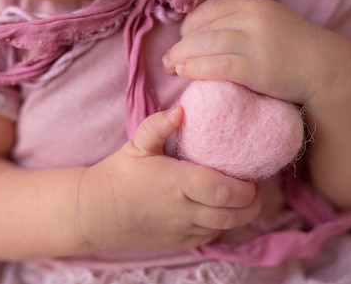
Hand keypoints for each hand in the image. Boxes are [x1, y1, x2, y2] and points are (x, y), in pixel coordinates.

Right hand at [78, 106, 261, 250]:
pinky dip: (222, 225)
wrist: (97, 211)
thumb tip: (181, 109)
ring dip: (241, 214)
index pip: (225, 190)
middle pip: (234, 213)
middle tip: (253, 185)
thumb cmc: (119, 174)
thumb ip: (159, 125)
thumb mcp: (136, 145)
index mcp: (178, 183)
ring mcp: (183, 230)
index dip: (246, 186)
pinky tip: (219, 209)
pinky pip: (211, 236)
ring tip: (242, 197)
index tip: (251, 173)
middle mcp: (184, 210)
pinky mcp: (180, 242)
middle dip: (252, 202)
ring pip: (226, 228)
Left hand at [162, 0, 342, 104]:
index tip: (182, 38)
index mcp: (255, 4)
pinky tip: (185, 73)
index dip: (190, 23)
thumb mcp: (271, 21)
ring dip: (181, 56)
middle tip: (168, 58)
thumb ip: (245, 21)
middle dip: (180, 44)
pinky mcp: (256, 68)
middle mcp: (253, 18)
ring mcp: (255, 43)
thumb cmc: (296, 48)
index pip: (211, 8)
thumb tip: (209, 31)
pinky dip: (196, 68)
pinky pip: (217, 66)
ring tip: (171, 67)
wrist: (327, 68)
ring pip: (206, 45)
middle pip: (203, 28)